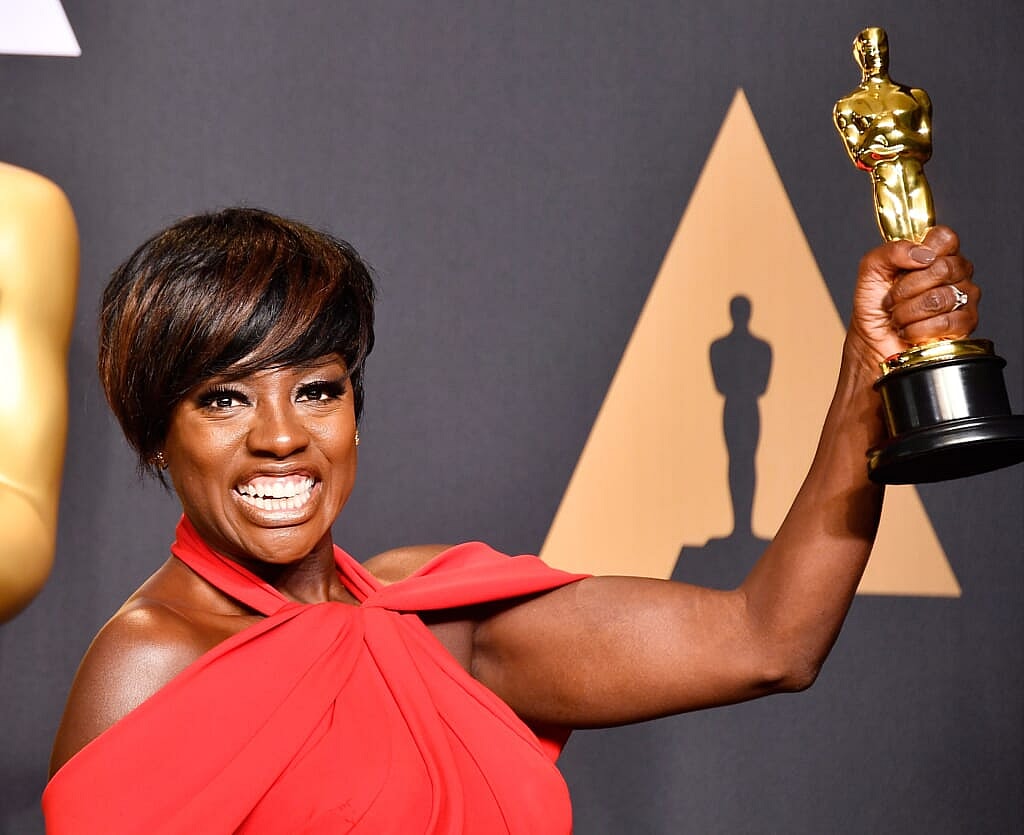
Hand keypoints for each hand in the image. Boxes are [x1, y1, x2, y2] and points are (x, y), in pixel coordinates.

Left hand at [848, 225, 977, 368]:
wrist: (871, 342)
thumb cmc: (875, 307)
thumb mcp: (871, 271)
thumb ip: (890, 251)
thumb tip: (921, 253)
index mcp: (935, 254)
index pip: (945, 238)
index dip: (923, 250)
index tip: (904, 267)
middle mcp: (954, 273)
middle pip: (943, 268)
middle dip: (907, 288)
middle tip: (893, 299)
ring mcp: (963, 298)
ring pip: (942, 297)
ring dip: (908, 312)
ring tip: (899, 318)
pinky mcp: (964, 324)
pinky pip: (947, 322)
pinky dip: (918, 330)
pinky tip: (910, 331)